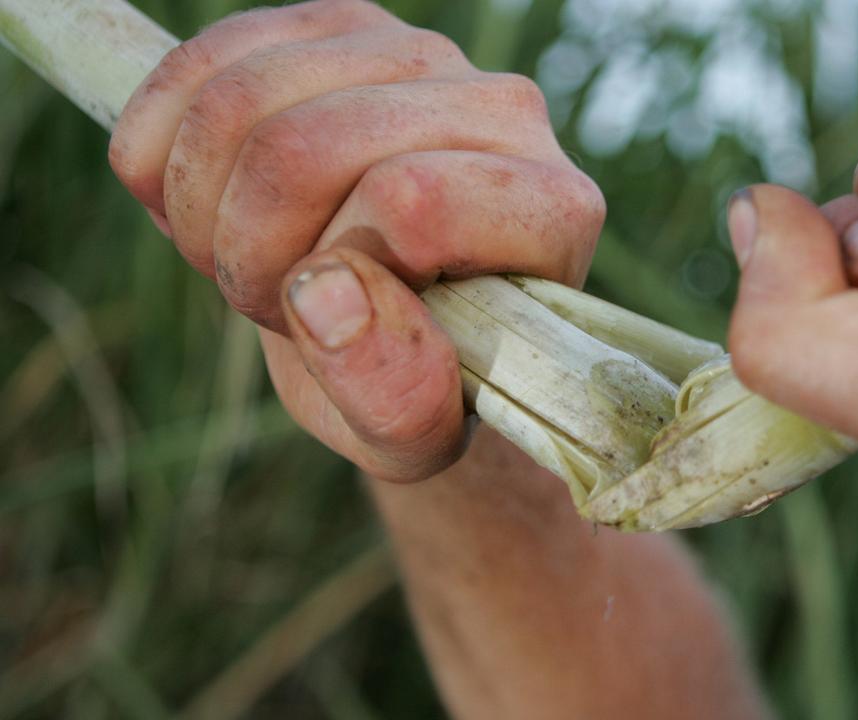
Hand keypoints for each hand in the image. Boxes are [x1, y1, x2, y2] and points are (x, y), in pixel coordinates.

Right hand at [109, 0, 604, 480]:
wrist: (396, 322)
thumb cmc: (418, 379)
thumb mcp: (415, 434)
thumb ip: (395, 395)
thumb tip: (327, 292)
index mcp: (552, 210)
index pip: (407, 200)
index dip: (334, 277)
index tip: (337, 327)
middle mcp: (506, 108)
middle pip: (304, 146)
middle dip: (247, 252)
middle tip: (273, 300)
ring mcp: (421, 52)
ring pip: (240, 99)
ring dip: (203, 207)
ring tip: (248, 256)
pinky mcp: (342, 23)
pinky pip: (200, 64)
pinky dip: (160, 152)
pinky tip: (203, 202)